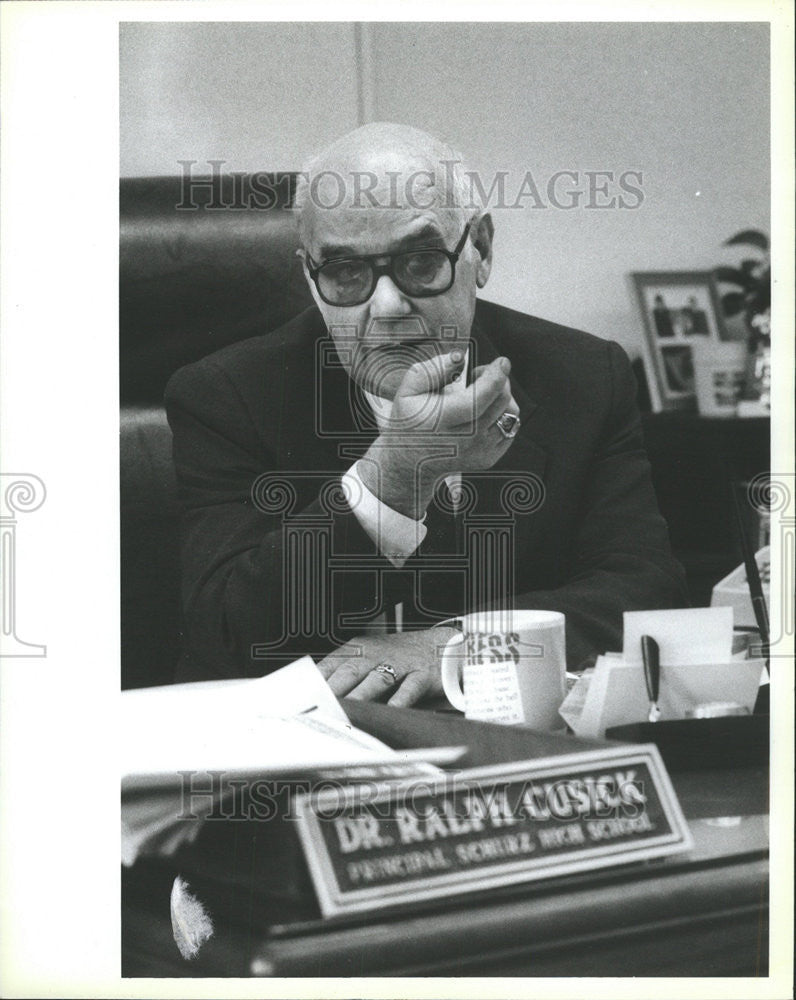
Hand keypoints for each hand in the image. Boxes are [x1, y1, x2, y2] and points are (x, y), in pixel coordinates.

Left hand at [316, 626, 459, 706]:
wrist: (440, 645)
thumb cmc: (398, 656)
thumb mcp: (368, 657)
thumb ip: (343, 675)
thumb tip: (315, 699)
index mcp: (358, 650)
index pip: (331, 666)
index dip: (315, 684)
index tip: (302, 702)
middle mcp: (376, 655)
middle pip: (350, 672)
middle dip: (333, 692)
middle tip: (319, 710)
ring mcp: (400, 664)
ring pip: (377, 680)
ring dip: (360, 696)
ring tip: (347, 713)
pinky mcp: (422, 675)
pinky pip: (409, 688)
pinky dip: (400, 699)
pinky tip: (390, 710)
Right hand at [358, 351, 518, 517]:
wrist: (410, 459)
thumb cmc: (411, 418)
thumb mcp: (409, 389)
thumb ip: (433, 369)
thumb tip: (459, 357)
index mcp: (442, 420)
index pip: (479, 399)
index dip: (496, 377)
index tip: (502, 361)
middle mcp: (464, 440)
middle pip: (501, 401)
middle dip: (498, 380)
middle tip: (479, 376)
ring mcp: (478, 452)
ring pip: (511, 414)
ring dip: (501, 397)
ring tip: (481, 395)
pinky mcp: (488, 459)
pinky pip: (511, 428)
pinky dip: (503, 414)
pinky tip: (484, 412)